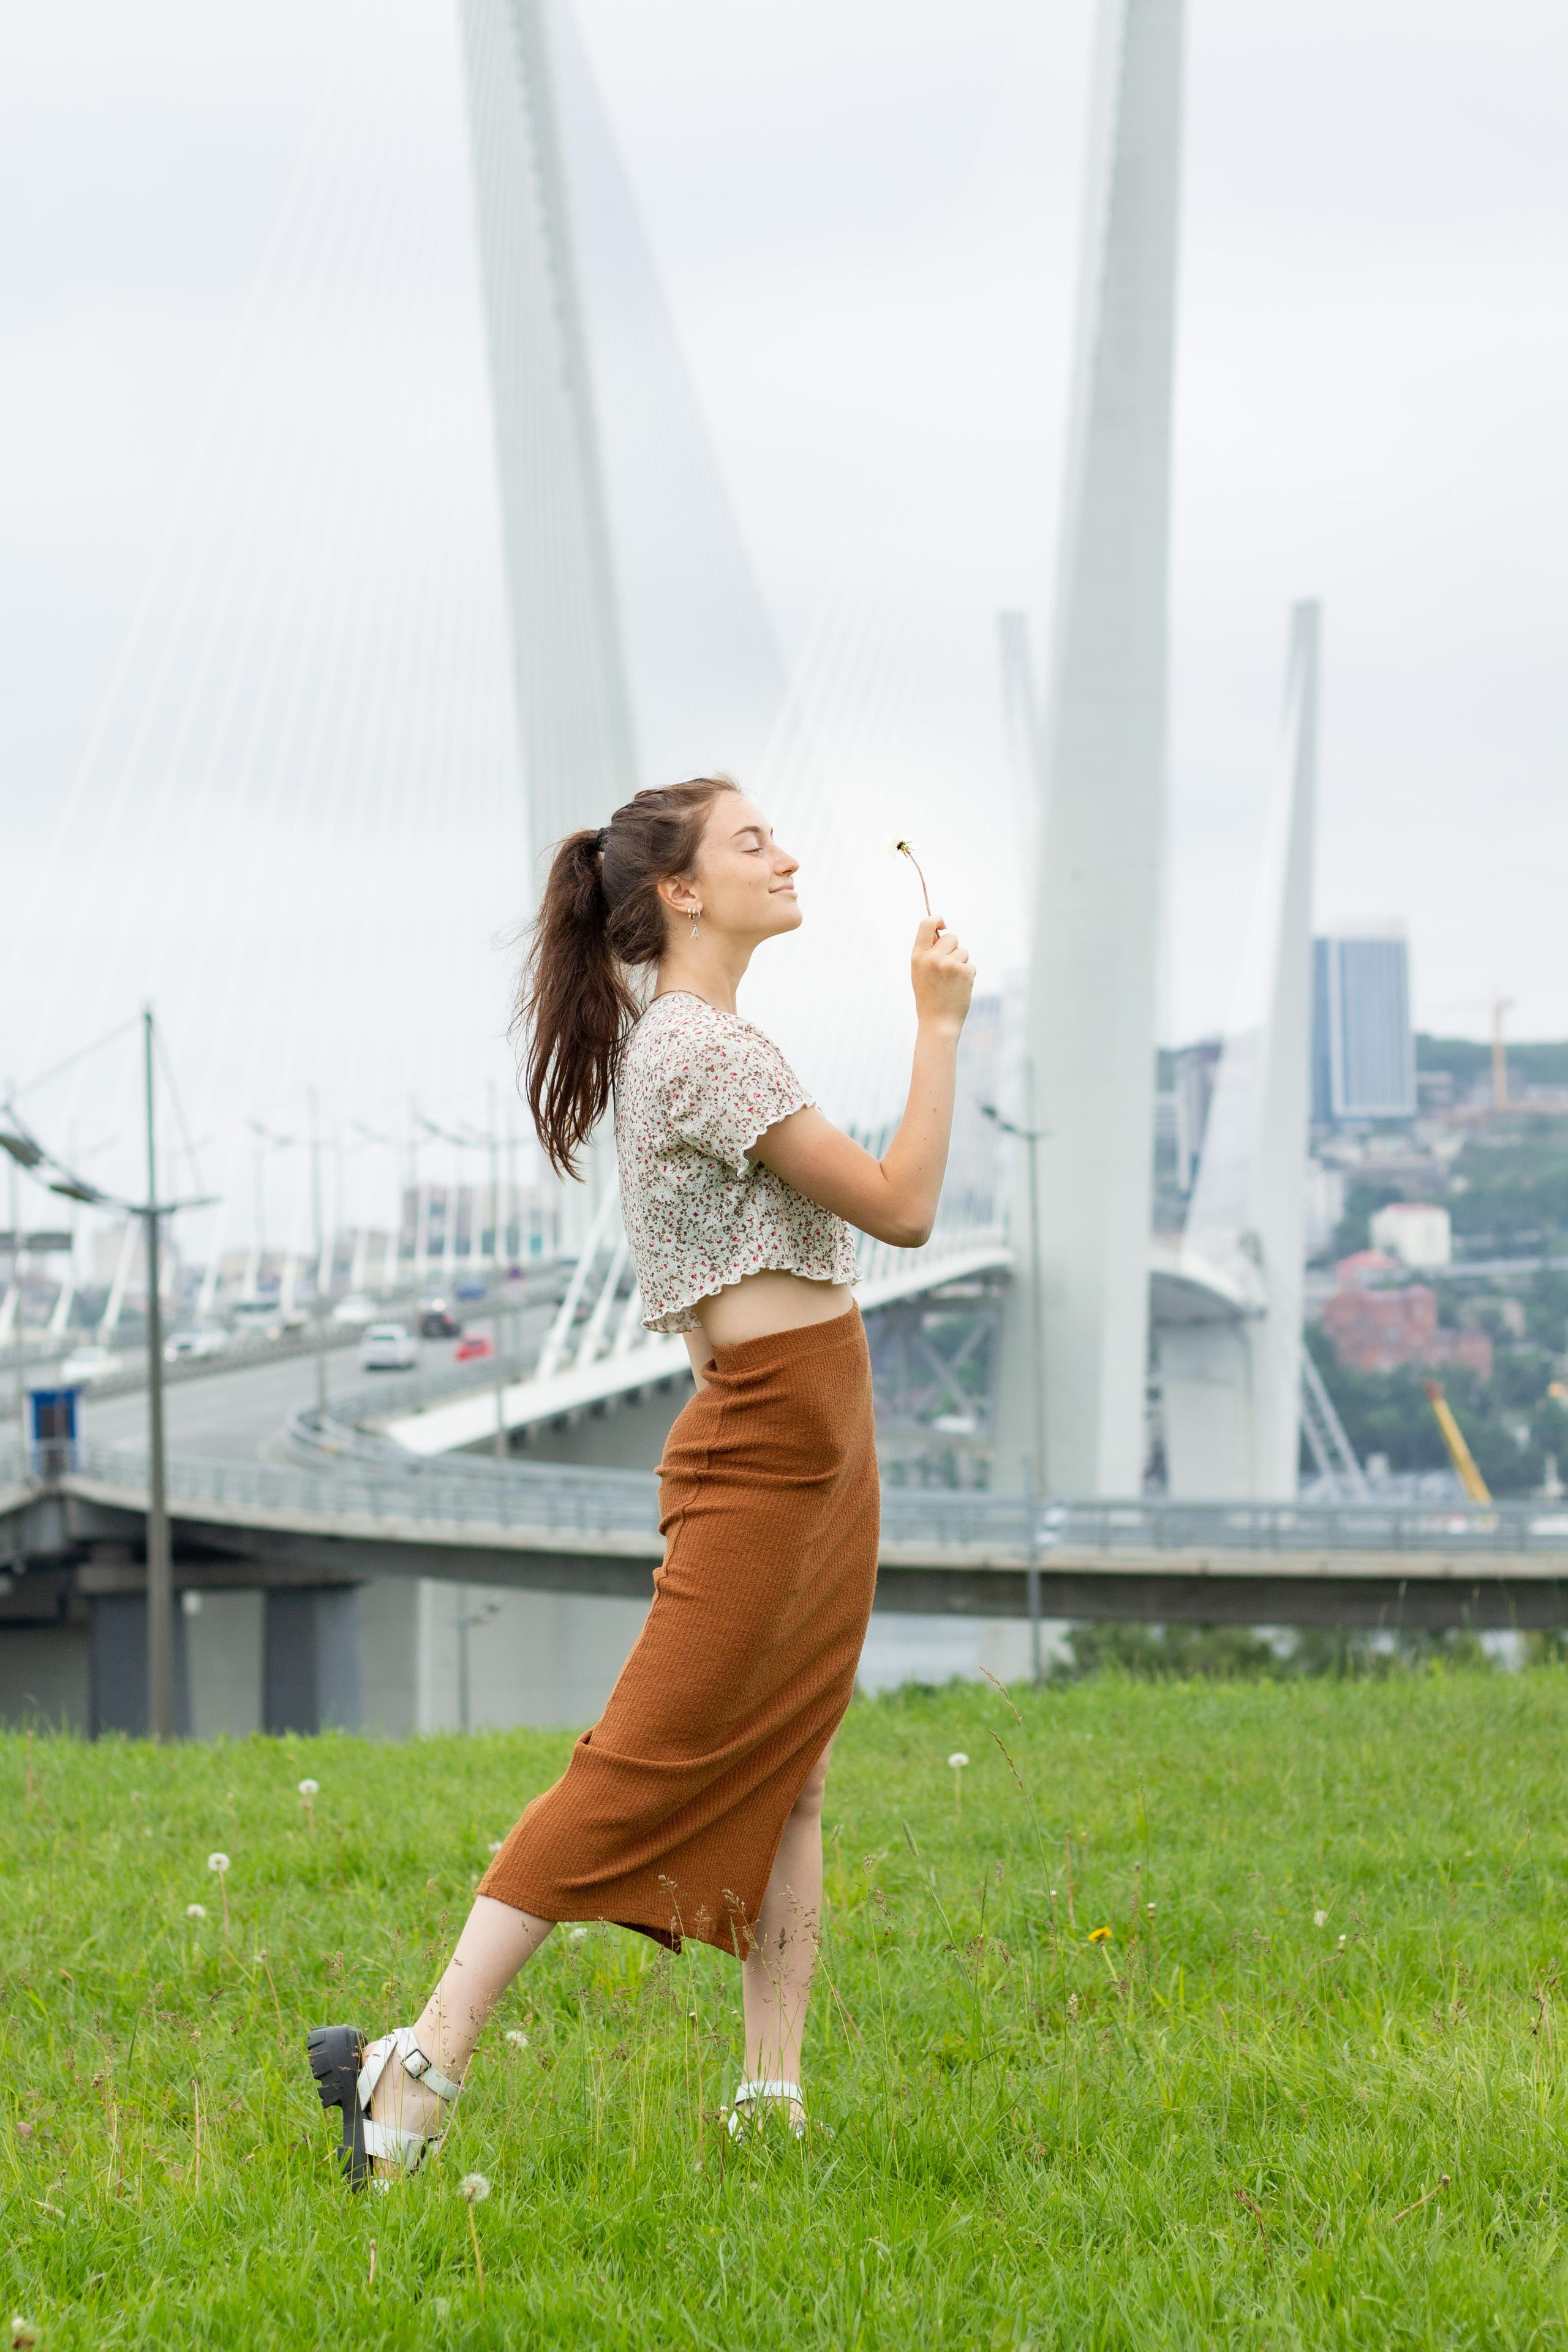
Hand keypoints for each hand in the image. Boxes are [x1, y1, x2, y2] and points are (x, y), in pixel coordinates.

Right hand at [910, 916, 974, 1032]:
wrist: (938, 1022)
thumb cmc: (928, 997)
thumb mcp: (919, 972)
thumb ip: (927, 952)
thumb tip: (940, 931)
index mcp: (918, 956)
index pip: (927, 923)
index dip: (937, 919)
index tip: (943, 925)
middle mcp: (933, 957)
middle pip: (951, 937)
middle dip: (953, 949)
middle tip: (947, 968)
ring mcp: (949, 964)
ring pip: (963, 951)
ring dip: (961, 963)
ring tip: (951, 982)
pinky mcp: (964, 972)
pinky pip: (970, 965)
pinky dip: (967, 976)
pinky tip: (959, 988)